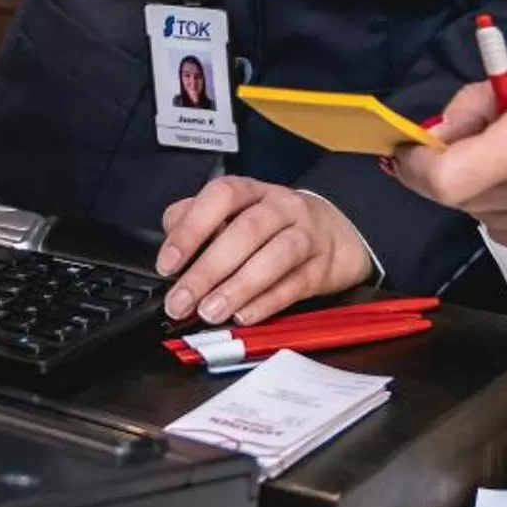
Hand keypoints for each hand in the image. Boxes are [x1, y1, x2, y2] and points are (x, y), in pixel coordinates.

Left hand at [155, 178, 371, 326]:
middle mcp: (282, 207)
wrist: (338, 232)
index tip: (168, 264)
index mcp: (253, 191)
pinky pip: (296, 284)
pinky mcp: (323, 267)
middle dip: (208, 270)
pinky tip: (243, 316)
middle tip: (181, 302)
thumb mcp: (236, 214)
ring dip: (238, 287)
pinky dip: (267, 302)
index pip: (222, 196)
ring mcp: (307, 235)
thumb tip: (171, 245)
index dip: (192, 228)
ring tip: (210, 312)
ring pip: (276, 256)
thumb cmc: (274, 226)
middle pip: (247, 230)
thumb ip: (198, 222)